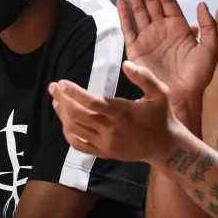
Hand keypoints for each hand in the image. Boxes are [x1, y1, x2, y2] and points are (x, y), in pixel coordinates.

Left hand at [50, 60, 179, 162]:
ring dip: (62, 114)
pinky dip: (68, 133)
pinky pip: (80, 145)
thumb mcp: (160, 92)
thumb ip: (144, 77)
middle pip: (78, 115)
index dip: (74, 92)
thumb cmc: (161, 116)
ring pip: (76, 130)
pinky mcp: (104, 153)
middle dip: (62, 100)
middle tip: (52, 87)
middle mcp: (111, 129)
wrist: (165, 147)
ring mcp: (106, 144)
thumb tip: (125, 64)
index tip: (61, 83)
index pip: (92, 102)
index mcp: (122, 112)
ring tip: (56, 101)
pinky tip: (64, 122)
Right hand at [118, 0, 217, 120]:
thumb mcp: (211, 49)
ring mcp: (147, 38)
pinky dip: (124, 15)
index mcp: (178, 27)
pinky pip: (128, 29)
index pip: (168, 0)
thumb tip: (202, 4)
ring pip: (138, 10)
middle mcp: (161, 29)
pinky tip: (121, 1)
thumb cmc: (198, 76)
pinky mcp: (136, 50)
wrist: (182, 97)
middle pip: (150, 0)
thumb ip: (209, 26)